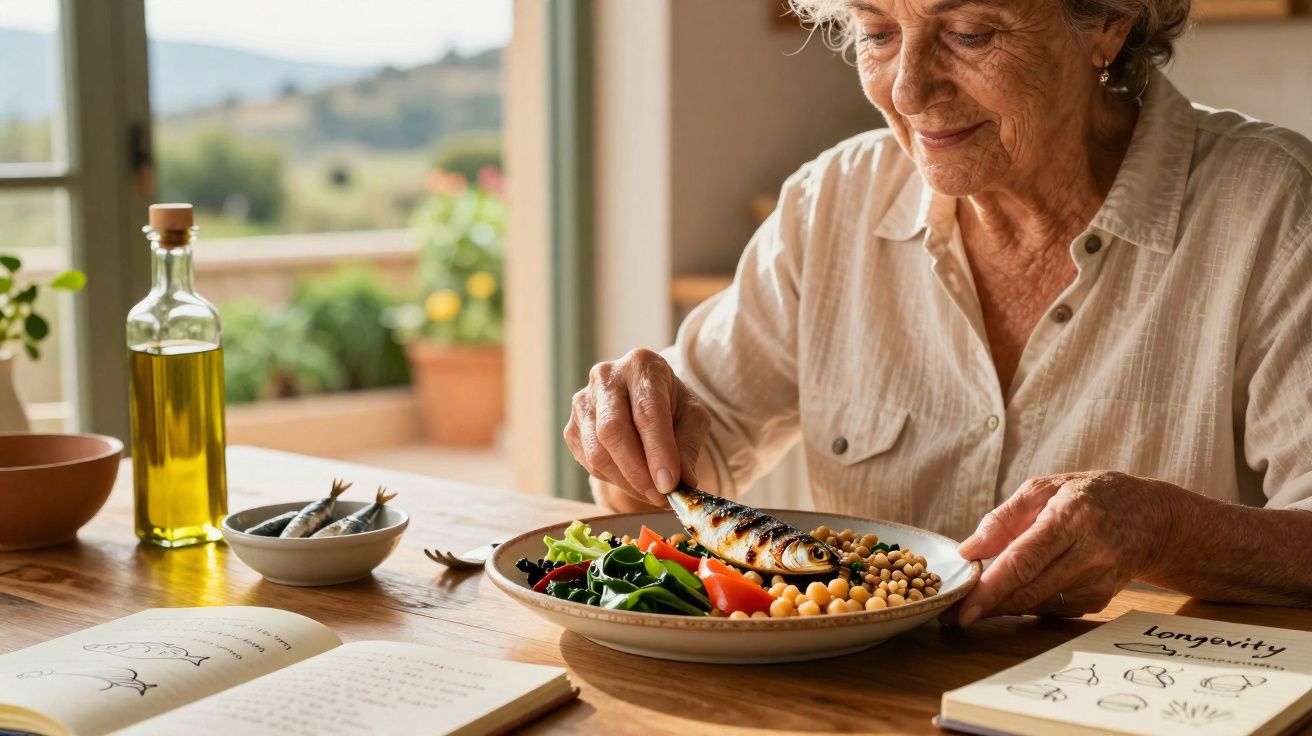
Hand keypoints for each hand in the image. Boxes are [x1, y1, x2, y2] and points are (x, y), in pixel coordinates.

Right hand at [563, 349, 710, 505]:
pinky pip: (588, 463)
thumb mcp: (692, 419)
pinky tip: (633, 480)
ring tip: (652, 493)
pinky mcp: (572, 427)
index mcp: (641, 365)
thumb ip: (688, 448)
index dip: (658, 451)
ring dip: (627, 482)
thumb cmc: (672, 406)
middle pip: (613, 431)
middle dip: (638, 472)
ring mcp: (582, 402)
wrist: (645, 400)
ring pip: (597, 452)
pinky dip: (613, 480)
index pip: (647, 411)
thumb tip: (682, 483)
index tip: (669, 484)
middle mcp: (606, 377)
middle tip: (661, 497)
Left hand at [953, 471, 1177, 627]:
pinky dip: (1028, 601)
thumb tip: (967, 552)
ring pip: (1036, 604)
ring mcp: (1098, 582)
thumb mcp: (1044, 488)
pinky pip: (1051, 608)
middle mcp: (1088, 555)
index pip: (1024, 561)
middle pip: (1028, 590)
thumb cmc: (1090, 496)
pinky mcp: (1100, 600)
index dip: (991, 588)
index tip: (963, 609)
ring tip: (981, 596)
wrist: (1152, 518)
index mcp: (1070, 520)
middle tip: (953, 613)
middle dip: (987, 605)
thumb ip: (1002, 519)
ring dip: (1003, 604)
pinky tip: (1022, 588)